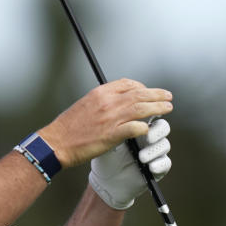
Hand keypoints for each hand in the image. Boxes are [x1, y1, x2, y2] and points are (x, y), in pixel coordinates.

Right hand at [39, 79, 172, 167]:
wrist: (57, 142)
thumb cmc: (68, 127)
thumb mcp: (84, 105)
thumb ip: (101, 102)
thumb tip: (116, 102)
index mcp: (99, 93)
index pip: (127, 84)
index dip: (141, 87)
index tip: (147, 92)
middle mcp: (107, 103)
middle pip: (139, 94)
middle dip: (156, 95)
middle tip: (168, 97)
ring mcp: (110, 118)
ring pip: (141, 109)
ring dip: (157, 108)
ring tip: (167, 108)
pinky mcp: (111, 135)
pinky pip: (135, 128)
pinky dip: (144, 127)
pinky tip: (149, 129)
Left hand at [88, 118, 171, 209]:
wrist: (106, 178)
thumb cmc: (106, 154)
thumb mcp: (107, 136)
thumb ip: (113, 122)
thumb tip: (116, 106)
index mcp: (138, 125)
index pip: (151, 113)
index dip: (153, 111)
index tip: (149, 113)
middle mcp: (149, 136)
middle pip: (162, 127)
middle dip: (157, 131)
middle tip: (148, 137)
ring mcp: (154, 152)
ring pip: (164, 145)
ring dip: (154, 150)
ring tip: (141, 157)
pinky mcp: (157, 167)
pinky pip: (165, 163)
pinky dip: (159, 164)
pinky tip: (151, 166)